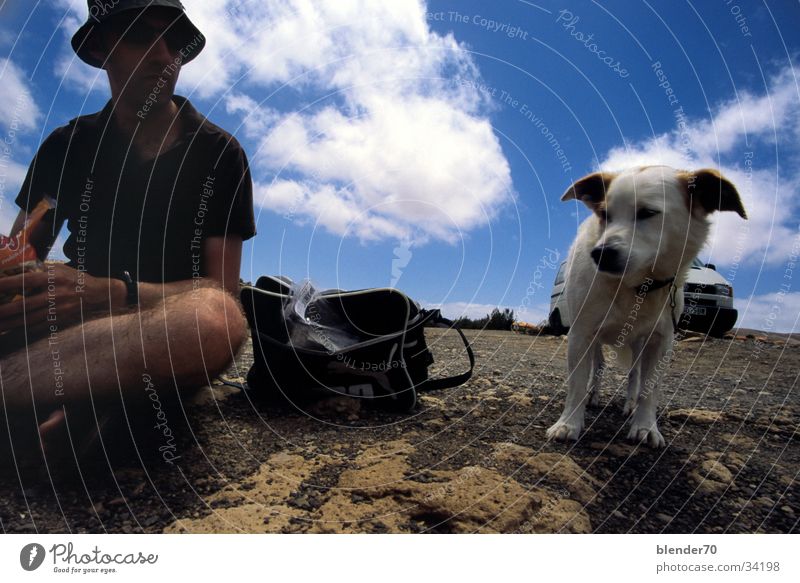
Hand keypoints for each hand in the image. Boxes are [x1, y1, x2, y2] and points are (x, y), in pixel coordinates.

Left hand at [0, 264, 122, 332]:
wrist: (100, 295)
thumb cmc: (76, 279)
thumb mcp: (60, 268)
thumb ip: (39, 269)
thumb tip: (15, 269)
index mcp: (54, 279)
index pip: (26, 281)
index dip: (7, 283)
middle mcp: (56, 295)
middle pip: (25, 305)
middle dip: (4, 310)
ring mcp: (58, 310)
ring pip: (29, 319)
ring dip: (10, 324)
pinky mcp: (61, 320)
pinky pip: (38, 327)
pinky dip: (22, 330)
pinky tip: (11, 331)